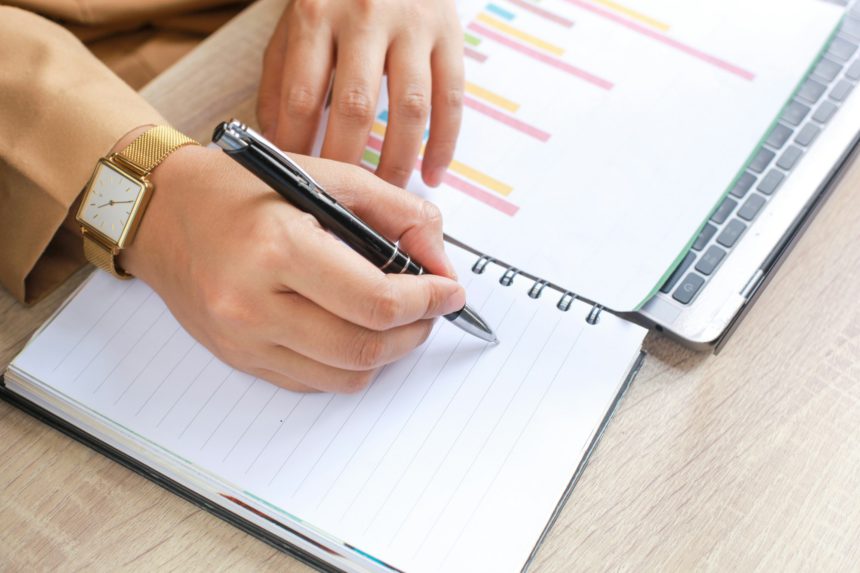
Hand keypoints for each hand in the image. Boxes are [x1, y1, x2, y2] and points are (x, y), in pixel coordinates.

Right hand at [121, 144, 463, 392]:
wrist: (160, 213)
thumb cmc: (239, 188)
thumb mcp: (323, 176)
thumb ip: (395, 212)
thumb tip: (440, 260)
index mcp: (278, 248)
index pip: (376, 301)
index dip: (428, 301)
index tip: (451, 291)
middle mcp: (254, 304)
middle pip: (365, 348)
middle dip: (416, 332)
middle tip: (433, 309)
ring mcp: (243, 340)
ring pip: (345, 376)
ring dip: (388, 354)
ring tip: (399, 321)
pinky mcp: (239, 360)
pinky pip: (314, 382)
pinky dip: (349, 364)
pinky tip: (355, 330)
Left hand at [257, 0, 463, 187]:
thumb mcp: (295, 24)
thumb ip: (280, 79)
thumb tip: (278, 142)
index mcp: (316, 14)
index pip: (303, 96)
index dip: (300, 147)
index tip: (300, 182)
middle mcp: (366, 16)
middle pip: (356, 107)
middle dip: (348, 163)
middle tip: (343, 200)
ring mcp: (413, 25)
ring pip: (409, 109)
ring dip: (398, 160)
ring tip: (386, 193)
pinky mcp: (450, 36)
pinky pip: (451, 100)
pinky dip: (444, 144)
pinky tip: (432, 174)